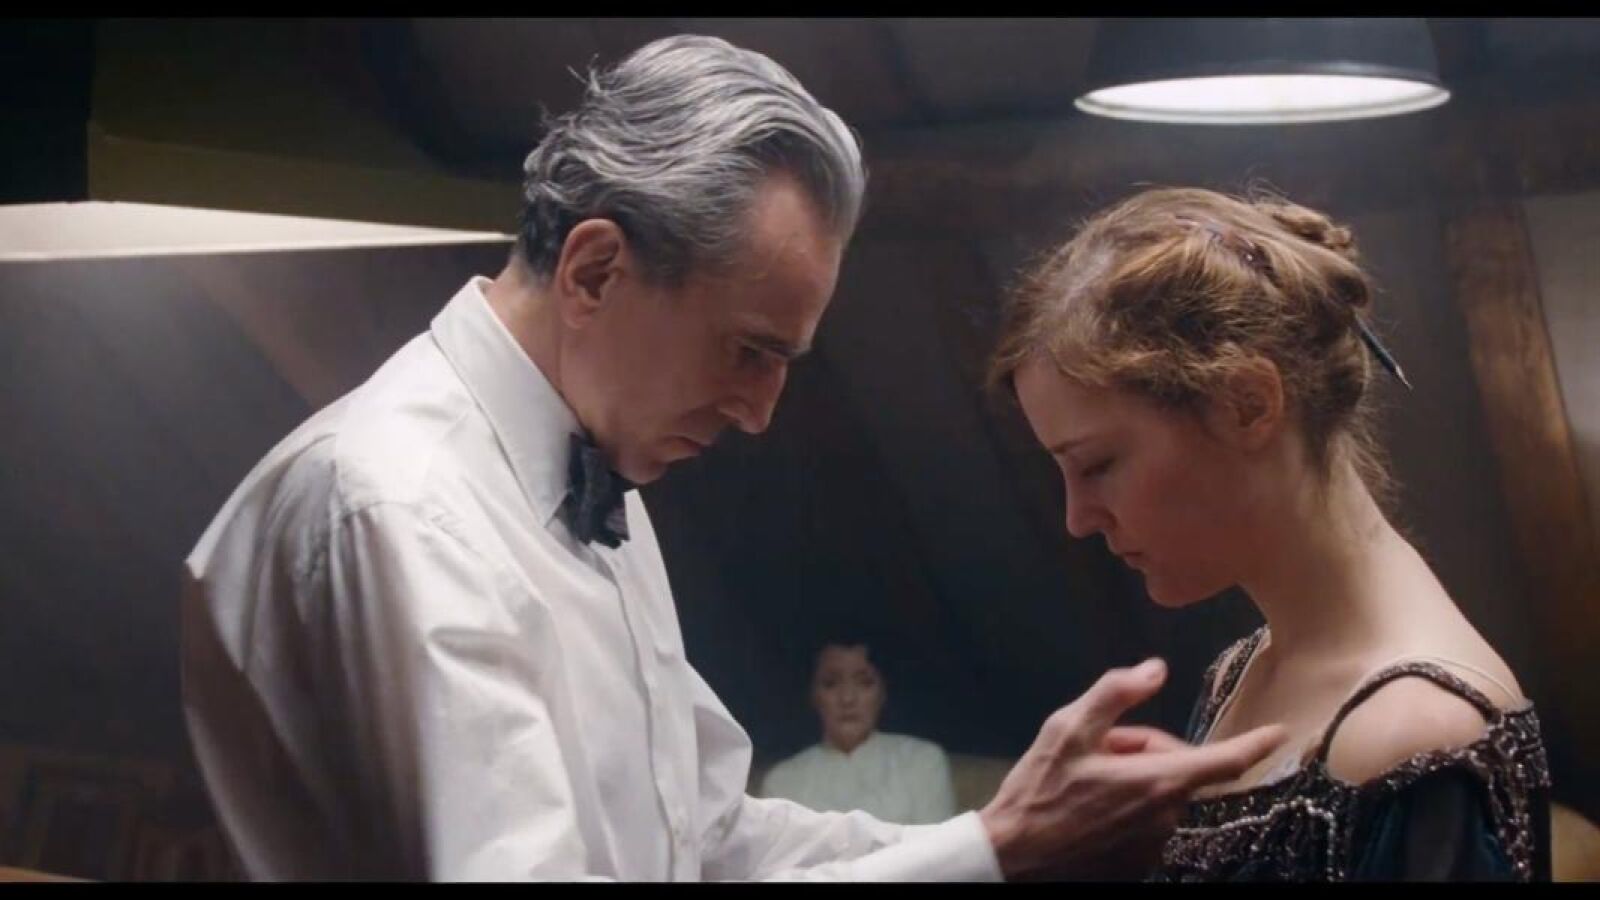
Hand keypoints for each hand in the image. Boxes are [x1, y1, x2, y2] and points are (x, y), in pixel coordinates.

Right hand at [978, 658, 1285, 880]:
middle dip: (1143, 751)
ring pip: (1157, 795)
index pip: (1224, 761)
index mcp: (1157, 782)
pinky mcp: (1138, 865)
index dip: (1256, 745)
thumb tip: (1155, 669)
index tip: (1281, 735)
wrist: (1013, 858)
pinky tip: (1085, 809)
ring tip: (1084, 782)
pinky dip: (1124, 809)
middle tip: (1097, 751)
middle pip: (1174, 768)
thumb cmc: (1038, 790)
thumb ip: (1116, 693)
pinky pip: (1144, 823)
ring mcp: (1153, 846)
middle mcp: (1166, 817)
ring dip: (1132, 781)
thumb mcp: (1068, 729)